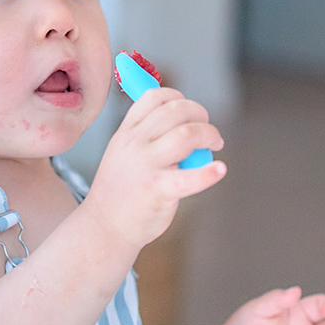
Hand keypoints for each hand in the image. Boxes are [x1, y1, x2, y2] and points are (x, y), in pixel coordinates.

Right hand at [87, 87, 225, 249]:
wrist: (105, 227)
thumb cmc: (121, 191)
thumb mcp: (123, 154)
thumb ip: (147, 136)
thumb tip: (184, 122)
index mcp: (126, 132)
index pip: (154, 97)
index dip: (179, 98)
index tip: (191, 112)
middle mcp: (134, 144)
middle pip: (176, 111)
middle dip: (200, 115)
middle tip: (209, 131)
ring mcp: (146, 166)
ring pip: (187, 135)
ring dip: (210, 135)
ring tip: (216, 145)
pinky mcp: (158, 190)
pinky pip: (189, 177)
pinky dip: (209, 173)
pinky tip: (220, 170)